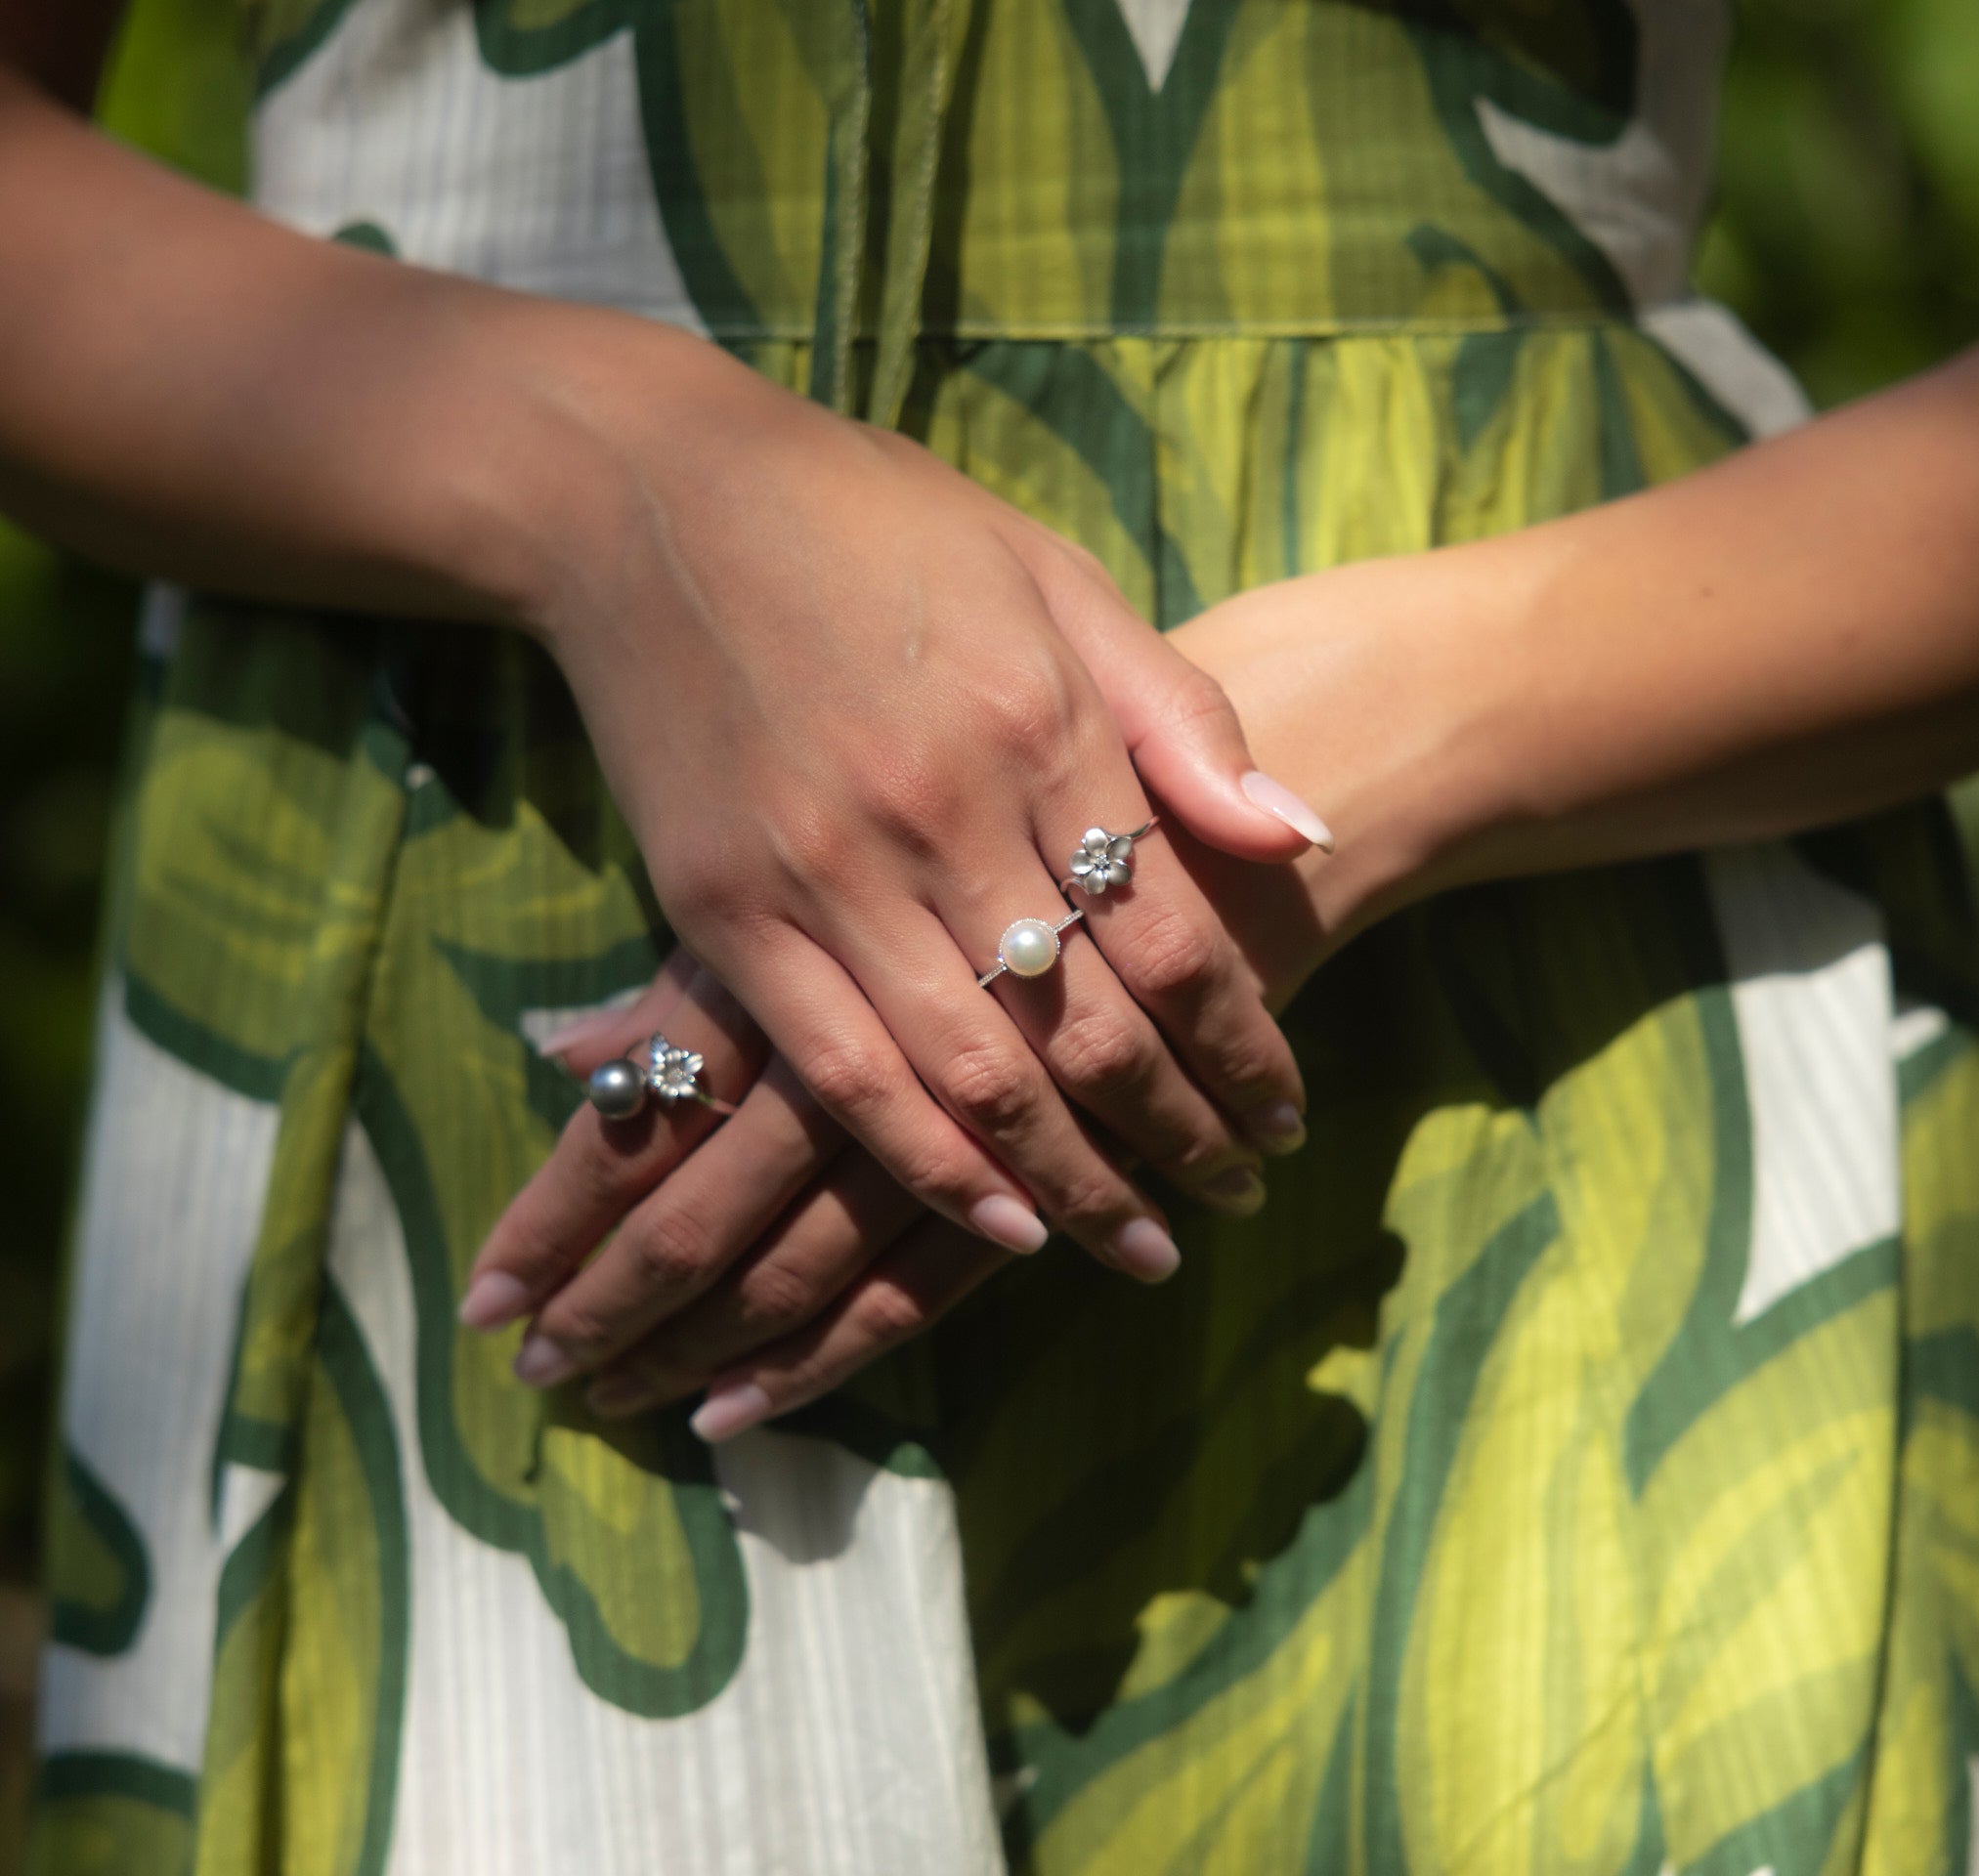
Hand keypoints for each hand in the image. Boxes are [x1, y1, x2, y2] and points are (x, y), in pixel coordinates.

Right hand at [528, 323, 1327, 1279]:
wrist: (646, 498)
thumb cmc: (874, 526)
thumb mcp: (1054, 578)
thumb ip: (1178, 717)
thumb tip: (1302, 833)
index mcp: (1040, 725)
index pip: (1176, 939)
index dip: (1242, 1048)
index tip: (1284, 1118)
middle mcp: (942, 814)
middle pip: (1088, 1030)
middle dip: (1177, 1136)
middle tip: (1233, 1202)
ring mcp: (825, 872)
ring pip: (974, 1078)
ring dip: (1069, 1183)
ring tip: (1138, 1247)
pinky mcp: (725, 913)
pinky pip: (840, 1073)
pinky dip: (925, 1163)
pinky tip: (994, 1225)